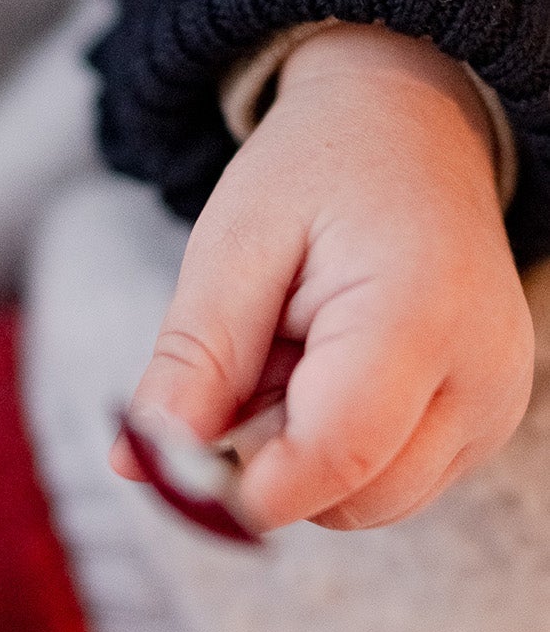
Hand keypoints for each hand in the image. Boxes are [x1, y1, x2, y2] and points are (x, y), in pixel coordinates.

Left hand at [110, 25, 534, 530]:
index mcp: (418, 315)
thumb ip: (192, 360)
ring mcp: (494, 406)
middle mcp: (481, 376)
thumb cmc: (320, 171)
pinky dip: (336, 453)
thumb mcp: (233, 244)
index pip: (332, 459)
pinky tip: (325, 375)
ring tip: (290, 358)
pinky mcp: (486, 424)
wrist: (411, 127)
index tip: (171, 467)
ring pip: (367, 504)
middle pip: (348, 497)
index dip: (241, 490)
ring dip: (300, 459)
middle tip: (243, 366)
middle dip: (268, 464)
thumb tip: (138, 462)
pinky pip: (391, 483)